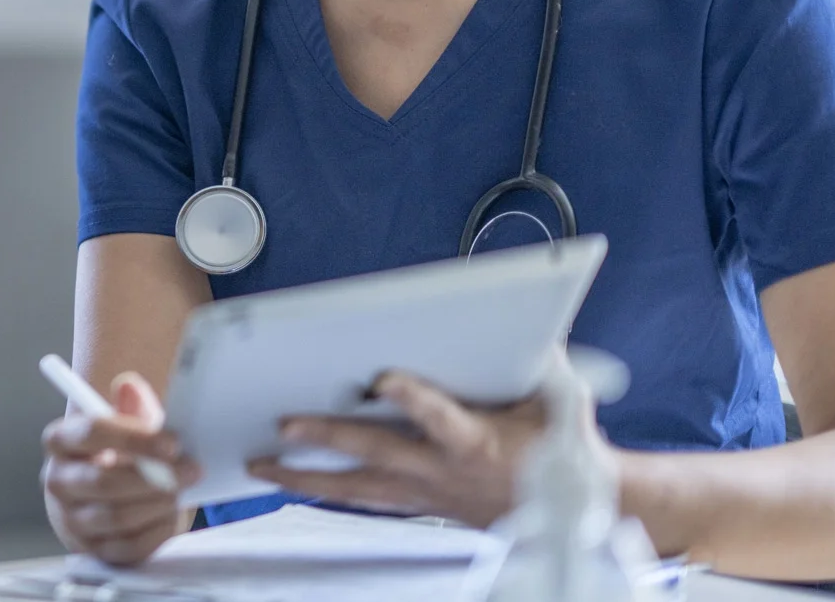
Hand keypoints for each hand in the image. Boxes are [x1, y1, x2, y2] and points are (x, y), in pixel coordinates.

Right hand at [41, 370, 200, 565]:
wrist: (103, 496)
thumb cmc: (117, 454)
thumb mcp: (125, 424)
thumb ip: (131, 405)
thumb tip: (129, 387)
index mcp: (60, 441)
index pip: (90, 433)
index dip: (134, 438)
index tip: (172, 442)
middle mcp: (59, 482)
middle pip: (103, 481)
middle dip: (155, 476)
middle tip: (190, 469)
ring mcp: (74, 520)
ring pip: (118, 517)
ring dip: (159, 503)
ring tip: (182, 489)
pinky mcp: (95, 551)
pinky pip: (129, 547)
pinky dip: (158, 531)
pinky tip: (172, 514)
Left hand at [249, 370, 597, 526]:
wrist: (574, 512)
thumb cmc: (562, 449)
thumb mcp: (562, 400)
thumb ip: (544, 363)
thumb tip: (534, 322)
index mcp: (477, 442)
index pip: (440, 417)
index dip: (413, 399)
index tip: (383, 378)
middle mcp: (442, 471)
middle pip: (377, 453)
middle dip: (329, 438)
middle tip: (284, 424)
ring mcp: (426, 493)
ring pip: (357, 488)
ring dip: (307, 476)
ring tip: (261, 464)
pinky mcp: (419, 506)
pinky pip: (364, 500)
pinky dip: (326, 491)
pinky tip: (290, 483)